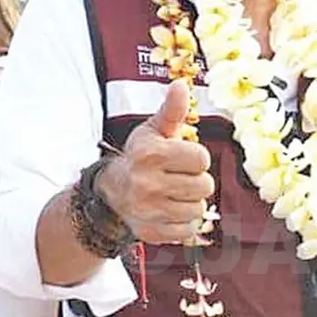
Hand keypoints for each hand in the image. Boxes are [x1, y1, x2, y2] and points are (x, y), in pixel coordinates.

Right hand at [97, 79, 214, 243]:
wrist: (112, 191)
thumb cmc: (141, 157)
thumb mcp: (155, 131)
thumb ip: (172, 110)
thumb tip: (181, 84)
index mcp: (150, 154)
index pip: (202, 159)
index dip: (196, 158)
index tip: (182, 158)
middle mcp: (147, 182)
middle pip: (205, 186)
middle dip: (196, 181)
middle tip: (178, 177)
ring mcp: (148, 210)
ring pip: (199, 209)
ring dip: (191, 202)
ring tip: (173, 194)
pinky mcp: (151, 232)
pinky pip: (188, 230)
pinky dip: (183, 223)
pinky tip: (168, 210)